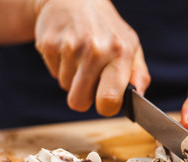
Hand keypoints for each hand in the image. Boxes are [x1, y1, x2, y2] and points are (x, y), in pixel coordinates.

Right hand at [34, 0, 149, 115]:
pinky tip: (69, 50)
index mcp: (119, 53)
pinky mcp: (49, 44)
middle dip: (84, 97)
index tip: (106, 102)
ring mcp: (70, 47)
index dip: (106, 108)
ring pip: (66, 88)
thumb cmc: (107, 28)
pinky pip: (54, 74)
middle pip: (79, 102)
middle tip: (91, 79)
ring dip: (74, 79)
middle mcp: (95, 50)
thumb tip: (139, 97)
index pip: (109, 99)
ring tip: (81, 57)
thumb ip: (138, 74)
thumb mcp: (131, 45)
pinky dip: (61, 67)